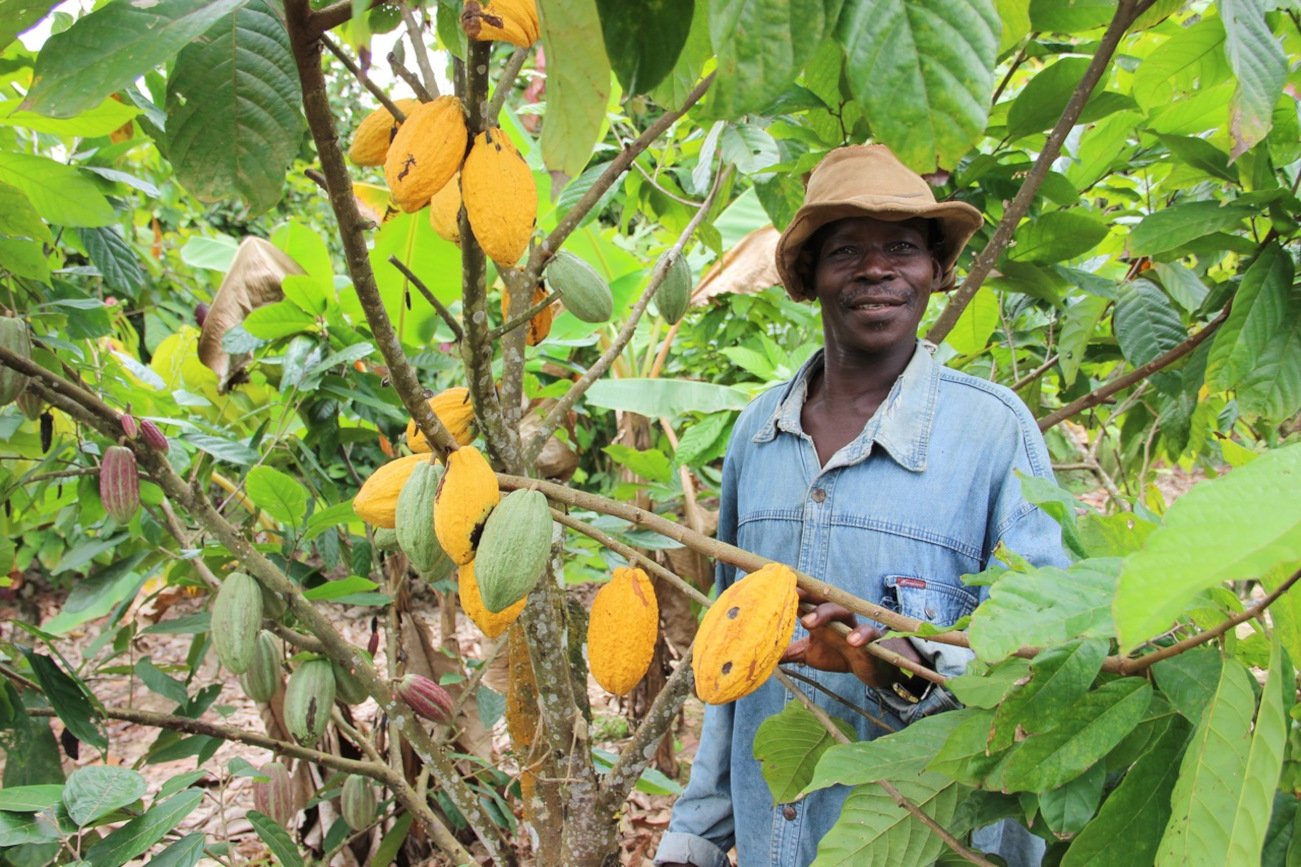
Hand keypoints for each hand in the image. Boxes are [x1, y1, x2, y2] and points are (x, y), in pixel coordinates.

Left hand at [780, 593, 922, 688]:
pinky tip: (851, 641)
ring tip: (808, 623)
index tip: (772, 586)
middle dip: (805, 596)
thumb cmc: (837, 655)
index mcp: (819, 618)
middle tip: (789, 598)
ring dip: (824, 613)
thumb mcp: (809, 654)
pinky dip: (861, 635)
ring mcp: (853, 625)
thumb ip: (789, 653)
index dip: (791, 592)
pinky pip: (868, 632)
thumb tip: (764, 656)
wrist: (870, 667)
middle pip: (820, 599)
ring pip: (841, 610)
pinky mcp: (872, 639)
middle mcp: (835, 617)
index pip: (804, 599)